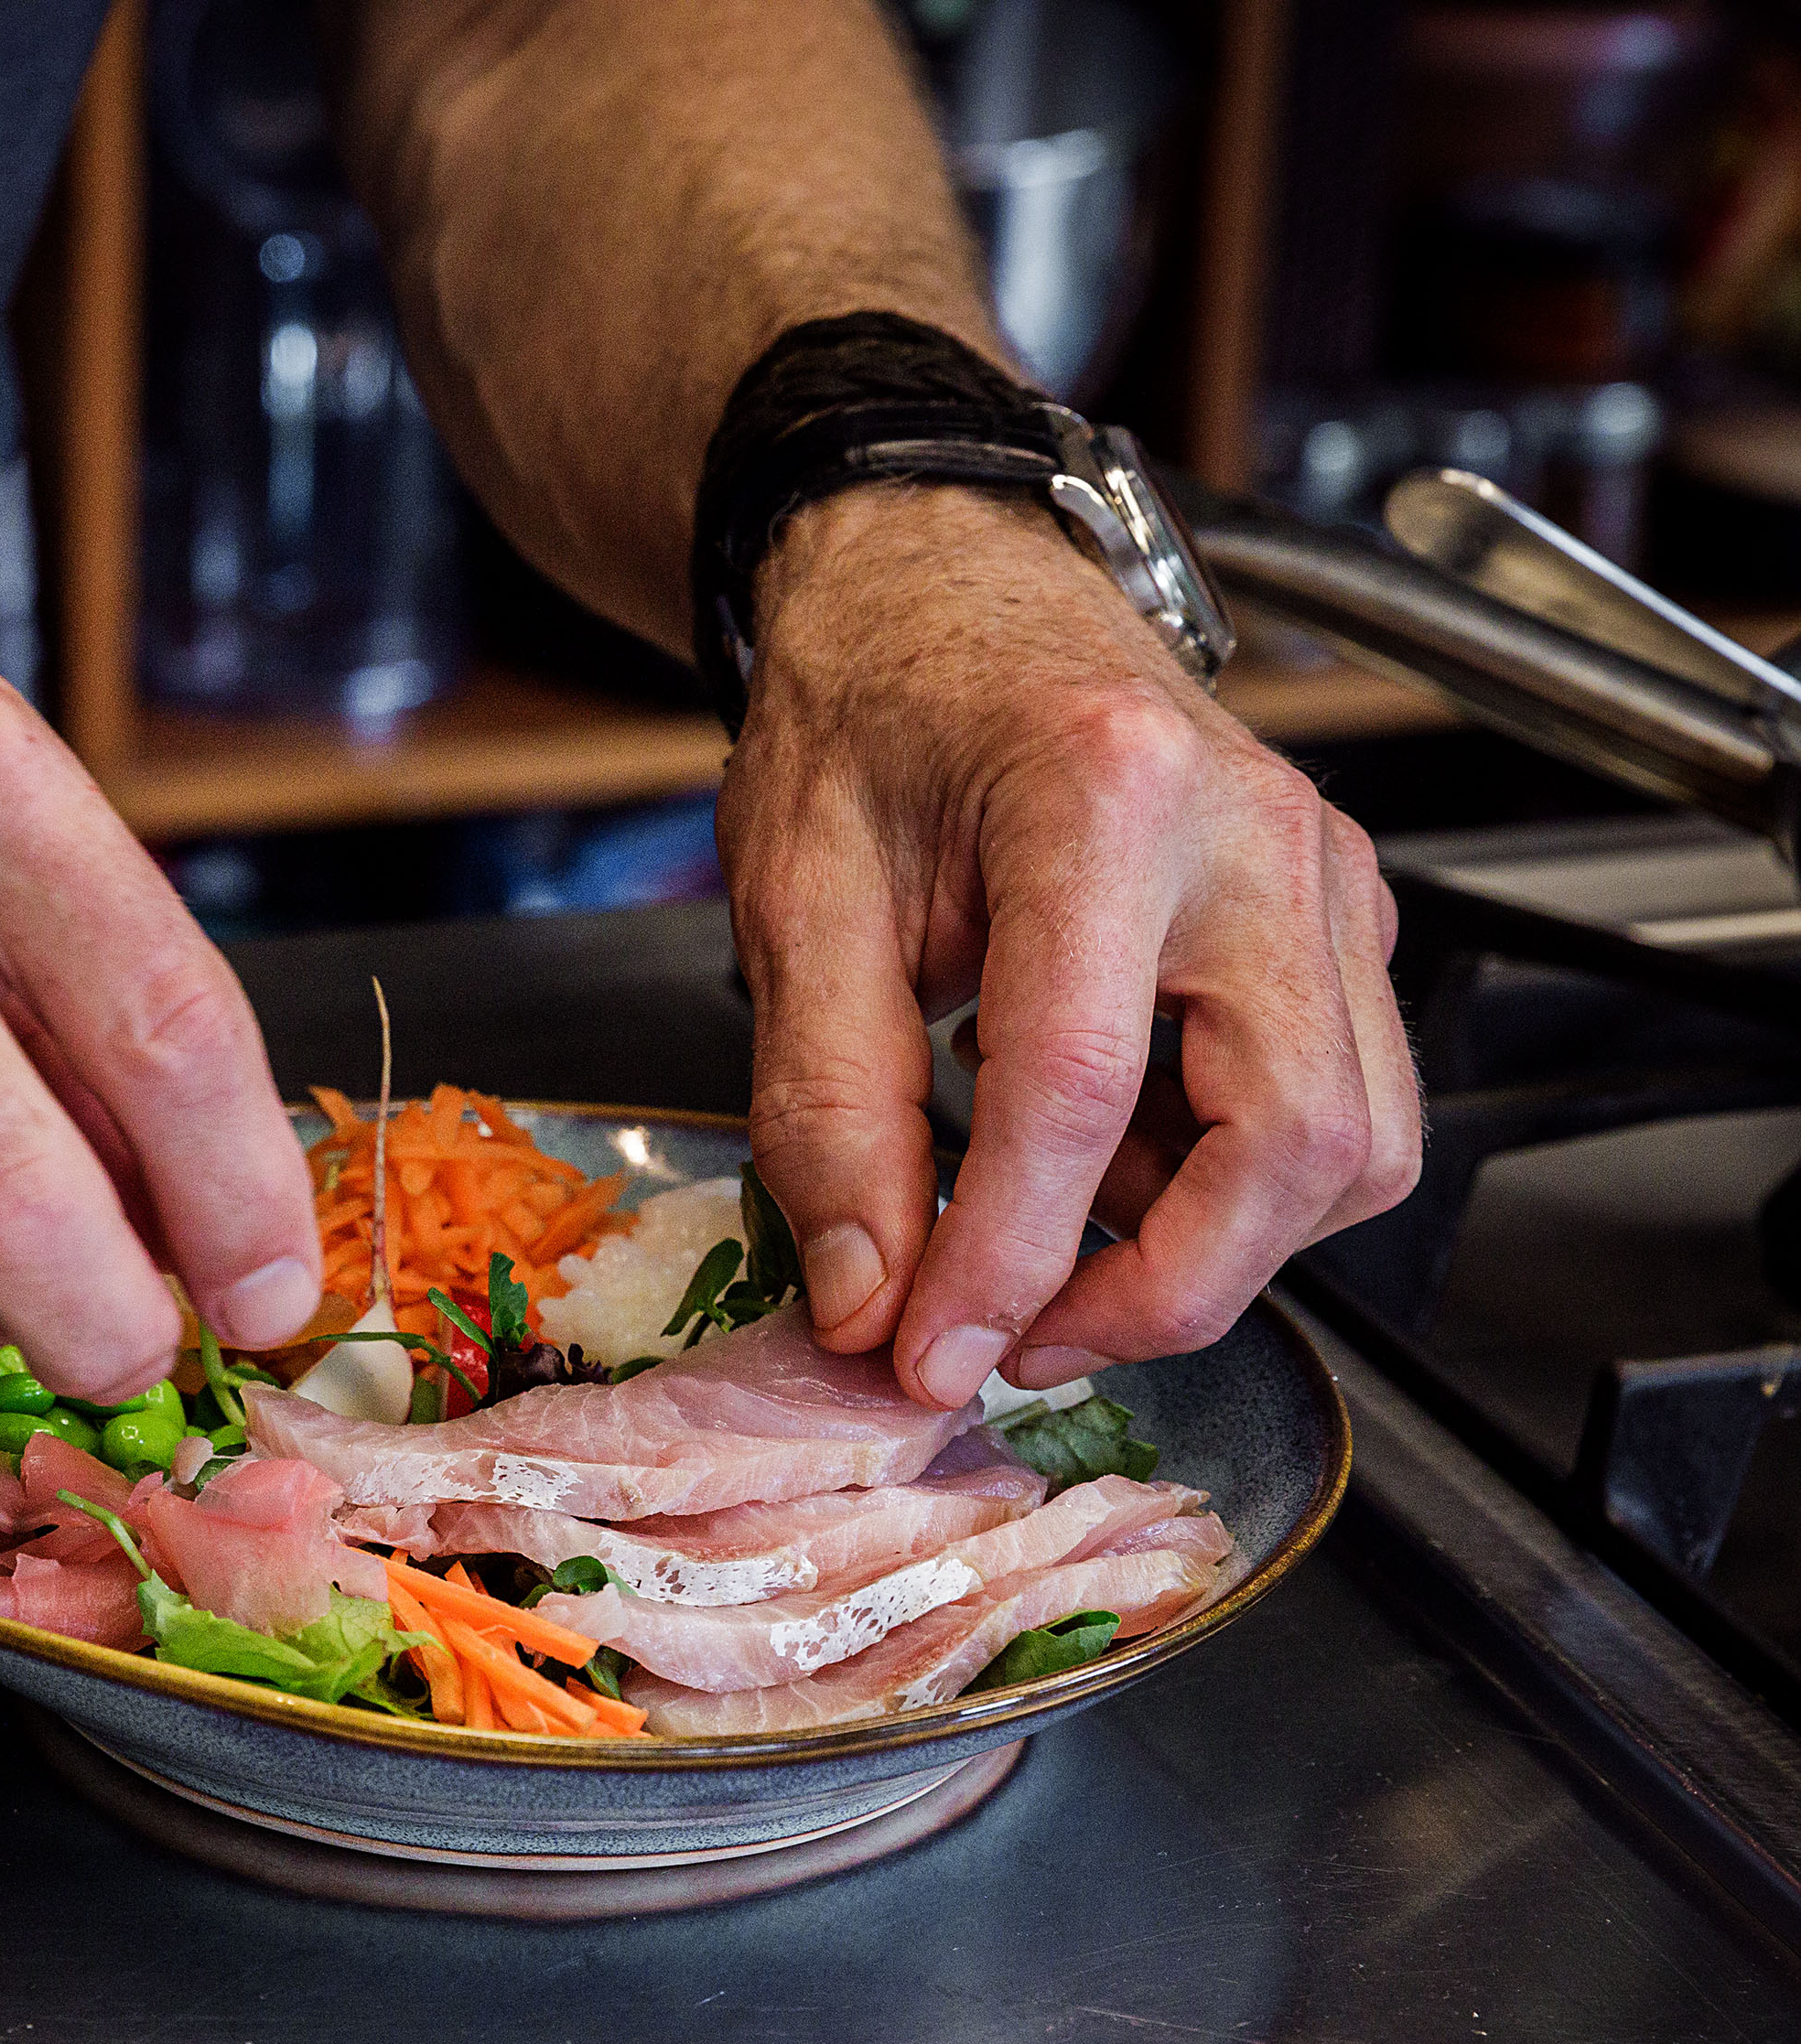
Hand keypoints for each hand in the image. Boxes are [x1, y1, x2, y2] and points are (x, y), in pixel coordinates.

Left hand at [719, 483, 1421, 1407]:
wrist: (940, 588)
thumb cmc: (873, 710)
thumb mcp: (795, 902)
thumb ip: (828, 1111)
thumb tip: (866, 1297)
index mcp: (1104, 798)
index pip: (1079, 1090)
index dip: (1006, 1261)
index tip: (924, 1354)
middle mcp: (1258, 836)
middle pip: (1295, 1141)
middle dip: (1161, 1289)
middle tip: (1009, 1340)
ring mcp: (1326, 878)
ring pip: (1351, 1146)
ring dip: (1208, 1247)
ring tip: (1047, 1242)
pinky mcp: (1338, 922)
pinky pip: (1338, 1107)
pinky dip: (1229, 1184)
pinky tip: (1104, 1163)